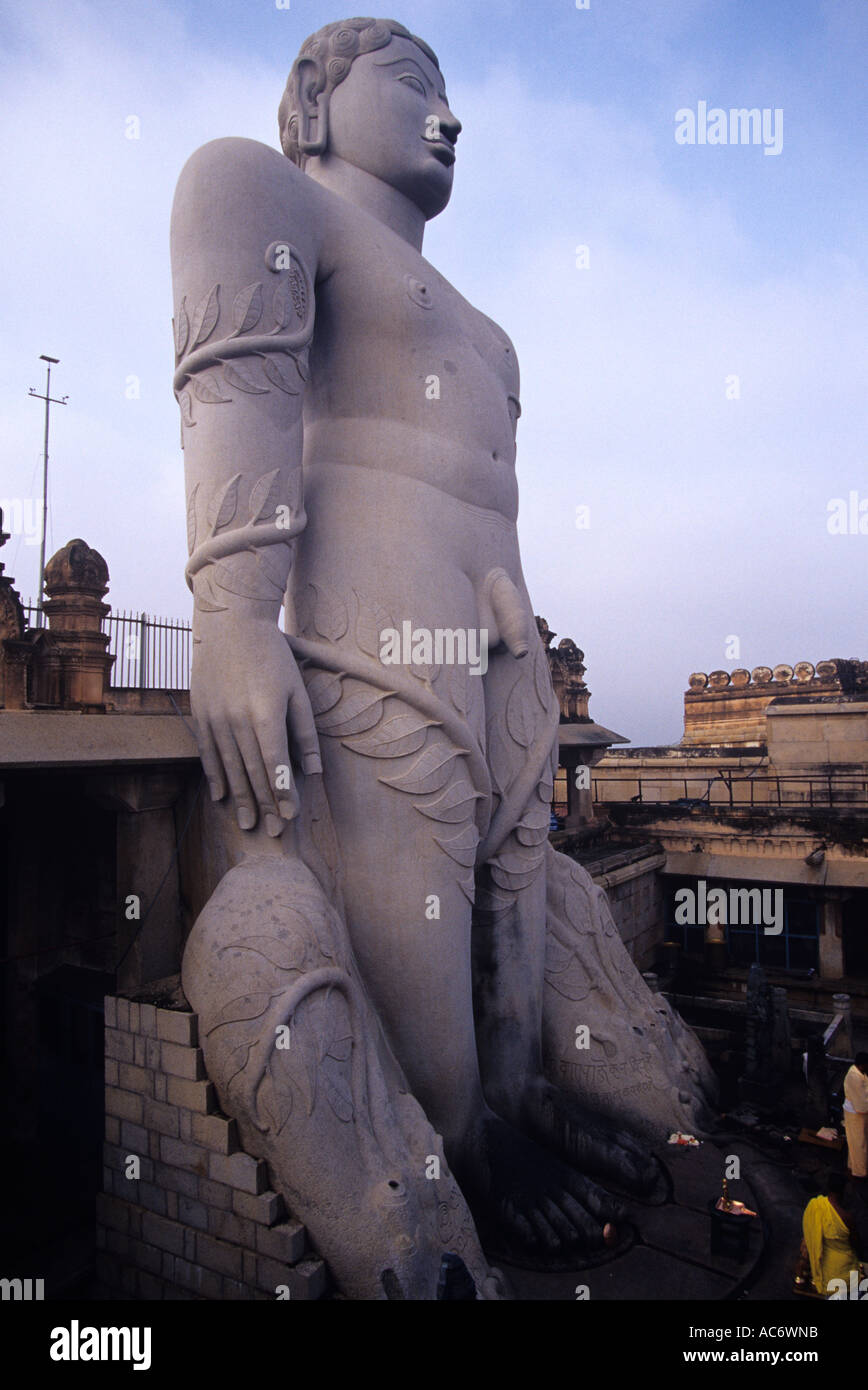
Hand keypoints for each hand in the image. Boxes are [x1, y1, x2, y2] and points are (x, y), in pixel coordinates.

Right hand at [191, 613, 320, 834]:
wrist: (231, 625)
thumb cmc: (273, 656)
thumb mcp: (297, 690)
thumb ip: (305, 732)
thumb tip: (315, 771)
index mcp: (266, 714)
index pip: (276, 765)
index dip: (283, 794)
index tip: (290, 816)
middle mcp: (238, 720)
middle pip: (252, 772)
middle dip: (264, 805)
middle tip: (271, 831)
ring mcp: (215, 718)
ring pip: (230, 767)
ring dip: (240, 798)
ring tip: (248, 823)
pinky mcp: (201, 714)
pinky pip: (208, 753)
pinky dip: (216, 777)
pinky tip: (222, 797)